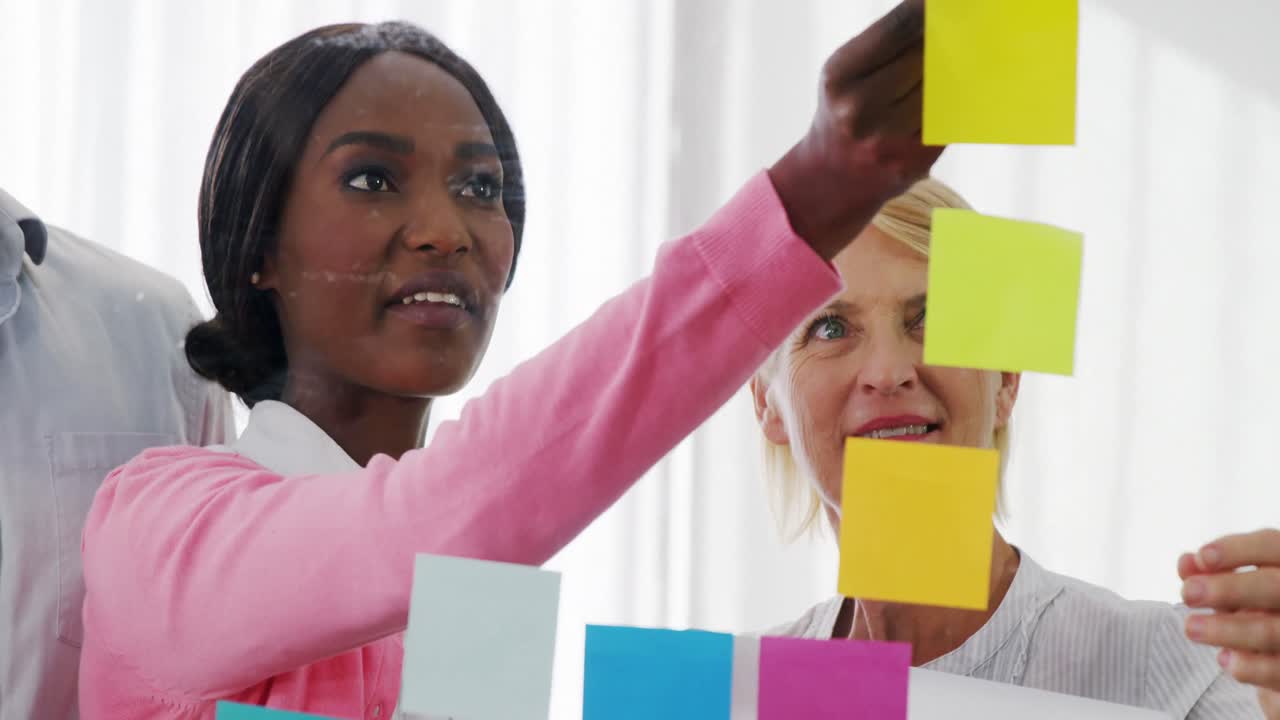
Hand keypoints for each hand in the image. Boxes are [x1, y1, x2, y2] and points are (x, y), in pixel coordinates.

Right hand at [768, 0, 943, 260]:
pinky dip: (956, 105)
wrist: (830, 178)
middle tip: (965, 29)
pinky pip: (948, 120)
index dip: (930, 10)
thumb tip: (944, 19)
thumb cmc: (845, 112)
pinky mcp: (913, 162)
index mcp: (839, 76)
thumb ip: (887, 46)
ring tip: (957, 65)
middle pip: (927, 57)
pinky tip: (954, 96)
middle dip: (946, 43)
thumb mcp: (846, 74)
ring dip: (955, 75)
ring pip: (943, 89)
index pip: (899, 27)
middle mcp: (859, 109)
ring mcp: (887, 139)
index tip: (946, 5)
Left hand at [1179, 528, 1279, 716]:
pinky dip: (1250, 666)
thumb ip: (1211, 573)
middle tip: (1188, 593)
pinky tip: (1224, 659)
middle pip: (1274, 586)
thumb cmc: (1255, 608)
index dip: (1238, 550)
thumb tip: (1186, 563)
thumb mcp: (1234, 586)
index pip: (1271, 545)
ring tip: (1191, 627)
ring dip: (1227, 630)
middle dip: (1229, 589)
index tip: (1202, 557)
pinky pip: (1277, 670)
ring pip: (1272, 631)